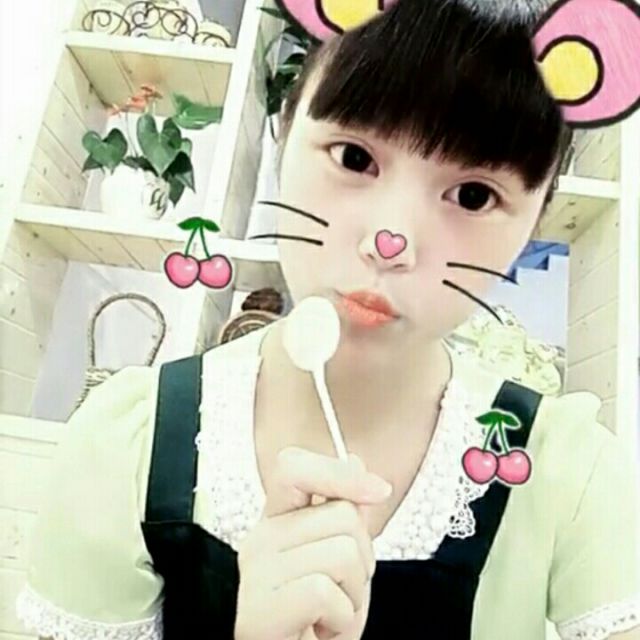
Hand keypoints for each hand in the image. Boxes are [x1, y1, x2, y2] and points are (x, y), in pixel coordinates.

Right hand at [233, 447, 392, 639]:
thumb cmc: (315, 621)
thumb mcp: (339, 564)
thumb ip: (346, 517)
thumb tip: (357, 462)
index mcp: (277, 521)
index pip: (293, 467)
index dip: (339, 472)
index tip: (378, 490)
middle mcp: (261, 538)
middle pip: (344, 515)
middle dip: (363, 560)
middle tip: (341, 593)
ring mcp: (256, 571)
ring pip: (344, 553)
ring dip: (355, 596)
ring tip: (331, 615)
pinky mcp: (259, 608)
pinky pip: (324, 592)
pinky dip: (339, 619)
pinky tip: (320, 631)